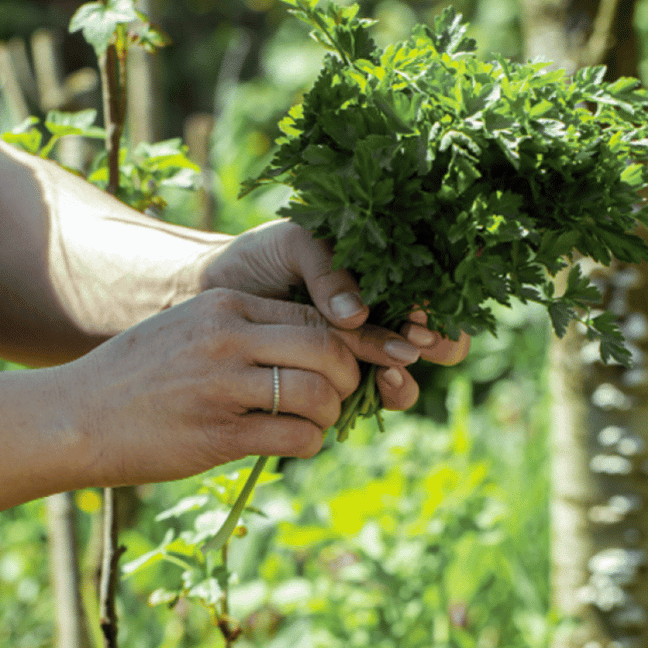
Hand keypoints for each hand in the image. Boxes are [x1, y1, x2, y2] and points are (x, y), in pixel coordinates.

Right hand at [57, 288, 414, 486]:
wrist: (74, 418)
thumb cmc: (133, 378)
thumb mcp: (185, 329)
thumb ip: (238, 331)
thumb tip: (304, 348)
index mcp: (223, 305)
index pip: (311, 312)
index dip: (342, 340)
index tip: (346, 362)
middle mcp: (226, 338)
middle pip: (326, 346)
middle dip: (348, 375)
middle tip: (340, 395)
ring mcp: (222, 386)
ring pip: (317, 393)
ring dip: (330, 413)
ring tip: (316, 422)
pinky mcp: (218, 434)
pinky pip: (295, 436)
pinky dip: (309, 443)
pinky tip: (295, 444)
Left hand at [199, 220, 469, 409]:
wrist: (208, 294)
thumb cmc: (258, 259)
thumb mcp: (295, 244)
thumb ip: (329, 270)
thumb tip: (357, 315)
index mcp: (383, 275)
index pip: (433, 289)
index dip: (438, 303)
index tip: (422, 311)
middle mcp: (382, 318)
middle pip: (437, 340)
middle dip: (439, 344)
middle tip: (417, 342)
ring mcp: (360, 357)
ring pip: (405, 378)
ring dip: (406, 379)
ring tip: (390, 371)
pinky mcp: (333, 387)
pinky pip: (367, 402)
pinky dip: (376, 398)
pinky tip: (369, 385)